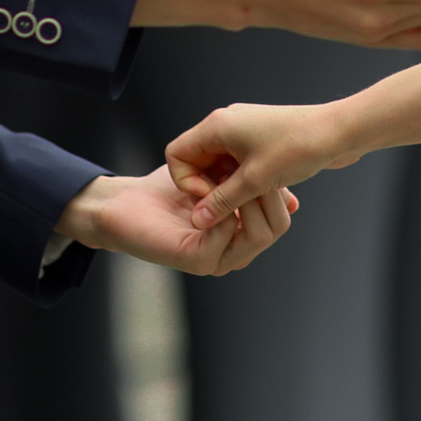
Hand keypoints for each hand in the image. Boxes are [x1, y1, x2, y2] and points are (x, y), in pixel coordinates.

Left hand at [55, 166, 299, 275]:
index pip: (280, 219)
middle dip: (267, 192)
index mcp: (242, 237)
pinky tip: (209, 188)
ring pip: (258, 235)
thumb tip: (292, 194)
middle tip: (249, 165)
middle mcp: (234, 253)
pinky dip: (223, 207)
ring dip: (248, 198)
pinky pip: (226, 233)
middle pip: (275, 229)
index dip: (276, 188)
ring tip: (232, 173)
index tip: (263, 160)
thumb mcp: (218, 180)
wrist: (128, 203)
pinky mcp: (197, 260)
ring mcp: (217, 260)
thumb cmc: (169, 192)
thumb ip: (249, 185)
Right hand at [166, 102, 356, 231]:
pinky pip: (237, 161)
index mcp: (217, 126)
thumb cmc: (297, 148)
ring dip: (230, 186)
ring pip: (219, 164)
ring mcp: (243, 130)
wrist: (338, 131)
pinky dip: (245, 179)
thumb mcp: (255, 181)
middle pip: (197, 160)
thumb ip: (222, 202)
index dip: (188, 182)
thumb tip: (198, 220)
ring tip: (251, 200)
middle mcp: (225, 123)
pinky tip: (263, 193)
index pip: (177, 154)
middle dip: (210, 186)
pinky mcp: (258, 138)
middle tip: (231, 204)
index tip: (210, 199)